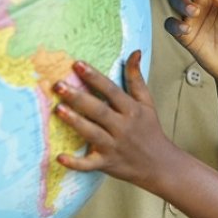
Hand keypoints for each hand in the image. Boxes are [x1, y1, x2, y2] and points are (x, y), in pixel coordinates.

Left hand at [54, 51, 176, 189]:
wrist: (160, 164)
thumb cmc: (150, 130)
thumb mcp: (147, 102)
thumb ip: (136, 78)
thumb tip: (134, 52)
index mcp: (132, 110)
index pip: (111, 90)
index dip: (95, 77)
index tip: (77, 64)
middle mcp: (123, 127)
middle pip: (98, 110)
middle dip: (78, 97)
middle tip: (58, 85)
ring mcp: (114, 146)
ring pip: (92, 133)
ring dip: (75, 122)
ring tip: (58, 109)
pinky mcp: (106, 163)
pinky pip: (89, 164)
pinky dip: (75, 162)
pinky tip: (60, 156)